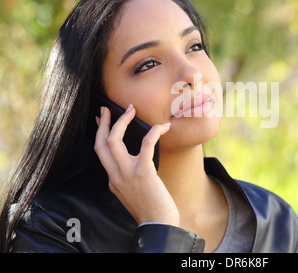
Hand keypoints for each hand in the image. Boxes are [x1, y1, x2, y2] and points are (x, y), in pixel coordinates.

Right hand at [94, 104, 178, 225]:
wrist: (158, 224)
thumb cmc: (151, 208)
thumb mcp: (131, 191)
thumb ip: (127, 176)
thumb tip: (134, 158)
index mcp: (112, 179)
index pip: (100, 152)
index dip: (99, 133)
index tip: (100, 119)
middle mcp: (115, 176)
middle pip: (101, 143)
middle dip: (103, 123)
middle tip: (107, 109)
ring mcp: (127, 174)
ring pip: (114, 141)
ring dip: (122, 122)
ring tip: (131, 110)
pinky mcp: (144, 172)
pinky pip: (146, 145)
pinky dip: (154, 132)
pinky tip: (163, 127)